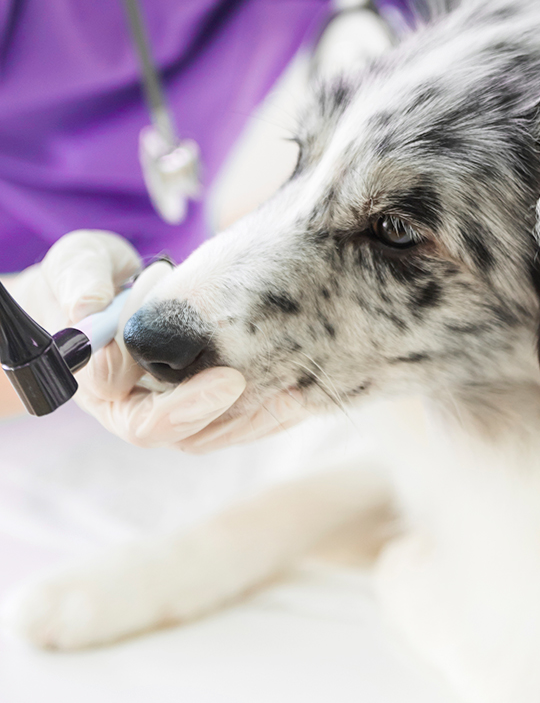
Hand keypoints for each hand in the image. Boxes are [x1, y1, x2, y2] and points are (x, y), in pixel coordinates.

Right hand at [5, 230, 307, 449]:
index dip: (187, 408)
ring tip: (300, 392)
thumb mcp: (75, 266)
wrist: (100, 284)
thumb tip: (88, 309)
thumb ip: (80, 282)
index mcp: (104, 392)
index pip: (146, 421)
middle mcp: (140, 407)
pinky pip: (236, 415)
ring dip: (261, 417)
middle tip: (283, 388)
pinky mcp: (200, 394)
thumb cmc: (84, 276)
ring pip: (220, 431)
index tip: (229, 381)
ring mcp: (173, 404)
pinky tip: (300, 387)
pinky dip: (267, 406)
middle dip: (239, 416)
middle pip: (192, 436)